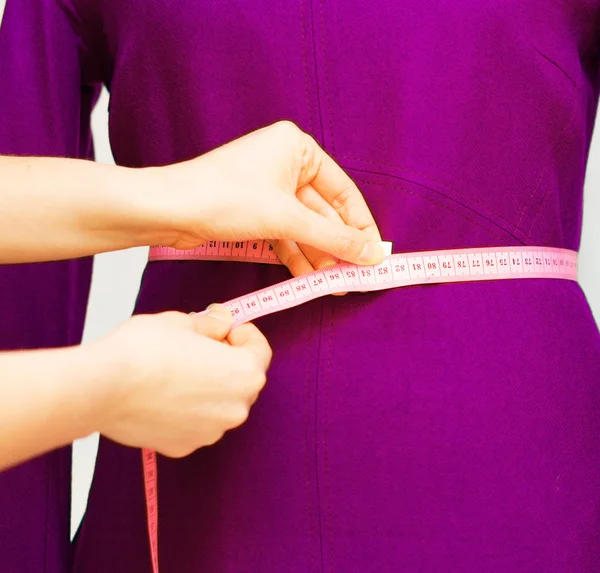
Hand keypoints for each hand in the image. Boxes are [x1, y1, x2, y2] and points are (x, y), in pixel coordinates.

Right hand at [89, 305, 271, 456]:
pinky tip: (161, 393)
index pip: (260, 350)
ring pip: (218, 403)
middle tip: (198, 343)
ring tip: (175, 368)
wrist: (102, 386)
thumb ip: (212, 324)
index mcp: (244, 374)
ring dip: (207, 386)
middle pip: (241, 379)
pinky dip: (187, 408)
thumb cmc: (144, 350)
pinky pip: (195, 422)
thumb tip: (222, 322)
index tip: (225, 326)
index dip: (243, 333)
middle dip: (226, 360)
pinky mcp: (184, 446)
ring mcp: (210, 432)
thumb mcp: (184, 321)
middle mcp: (235, 409)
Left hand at [148, 121, 384, 275]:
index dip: (360, 225)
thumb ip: (334, 237)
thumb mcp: (288, 219)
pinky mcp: (253, 210)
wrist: (169, 210)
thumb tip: (372, 254)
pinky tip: (309, 278)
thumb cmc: (225, 197)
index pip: (342, 191)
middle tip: (354, 275)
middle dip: (337, 245)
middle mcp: (284, 164)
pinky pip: (284, 233)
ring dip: (318, 254)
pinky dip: (296, 254)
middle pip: (323, 211)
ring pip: (304, 226)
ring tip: (334, 284)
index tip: (374, 253)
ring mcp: (267, 188)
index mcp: (297, 148)